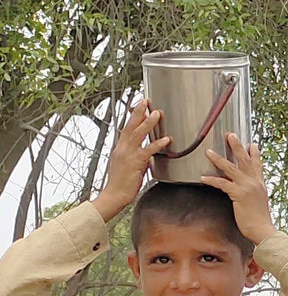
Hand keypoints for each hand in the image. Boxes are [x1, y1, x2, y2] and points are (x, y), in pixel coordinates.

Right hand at [92, 101, 171, 221]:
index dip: (133, 116)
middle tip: (145, 101)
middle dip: (138, 112)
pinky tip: (165, 139)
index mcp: (120, 148)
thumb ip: (138, 158)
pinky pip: (147, 150)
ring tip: (156, 114)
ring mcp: (127, 154)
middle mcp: (122, 148)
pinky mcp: (135, 162)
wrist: (114, 195)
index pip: (126, 128)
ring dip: (148, 123)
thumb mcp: (128, 166)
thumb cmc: (122, 183)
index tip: (139, 106)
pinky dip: (157, 144)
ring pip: (138, 134)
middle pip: (130, 126)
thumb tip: (147, 155)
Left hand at [201, 134, 275, 244]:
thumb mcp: (259, 202)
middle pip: (245, 160)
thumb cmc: (259, 220)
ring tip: (209, 151)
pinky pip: (223, 184)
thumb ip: (254, 193)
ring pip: (232, 168)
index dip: (255, 153)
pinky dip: (212, 180)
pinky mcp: (239, 194)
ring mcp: (247, 187)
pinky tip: (203, 177)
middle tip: (230, 135)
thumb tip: (249, 192)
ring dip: (219, 158)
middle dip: (237, 146)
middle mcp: (255, 183)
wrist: (263, 230)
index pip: (258, 165)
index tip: (251, 143)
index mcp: (260, 184)